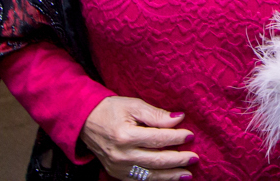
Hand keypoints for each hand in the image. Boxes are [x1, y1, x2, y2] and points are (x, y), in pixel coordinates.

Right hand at [80, 96, 197, 180]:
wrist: (85, 121)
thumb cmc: (110, 110)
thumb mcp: (133, 105)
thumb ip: (156, 114)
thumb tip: (178, 119)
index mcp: (125, 135)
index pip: (158, 139)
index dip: (176, 138)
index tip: (190, 135)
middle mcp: (121, 155)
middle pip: (156, 160)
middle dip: (178, 160)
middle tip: (194, 158)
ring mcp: (118, 167)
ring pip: (150, 175)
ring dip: (170, 175)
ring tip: (187, 173)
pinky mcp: (116, 173)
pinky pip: (140, 180)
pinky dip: (156, 180)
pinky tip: (169, 178)